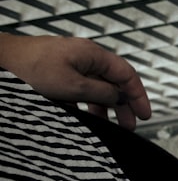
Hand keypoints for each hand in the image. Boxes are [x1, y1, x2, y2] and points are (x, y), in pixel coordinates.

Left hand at [0, 33, 150, 128]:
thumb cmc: (29, 69)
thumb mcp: (73, 87)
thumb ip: (101, 93)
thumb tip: (120, 97)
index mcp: (92, 54)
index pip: (127, 74)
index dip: (138, 95)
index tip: (144, 115)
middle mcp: (84, 56)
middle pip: (113, 81)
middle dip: (123, 104)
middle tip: (129, 125)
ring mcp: (69, 63)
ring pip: (96, 86)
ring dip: (104, 106)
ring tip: (107, 124)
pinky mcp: (56, 71)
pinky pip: (79, 87)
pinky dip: (84, 102)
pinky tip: (82, 115)